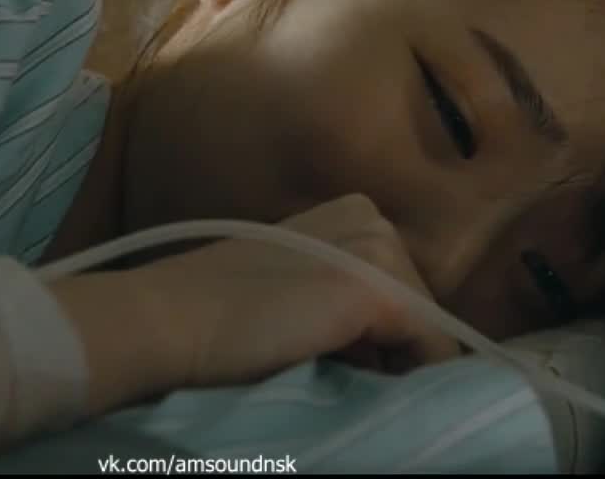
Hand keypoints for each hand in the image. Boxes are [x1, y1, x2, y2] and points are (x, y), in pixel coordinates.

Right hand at [135, 194, 462, 390]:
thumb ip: (341, 298)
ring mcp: (377, 249)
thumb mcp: (296, 285)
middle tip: (338, 372)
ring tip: (339, 376)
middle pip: (420, 305)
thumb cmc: (220, 315)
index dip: (385, 336)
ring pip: (427, 331)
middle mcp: (372, 218)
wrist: (172, 320)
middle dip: (392, 348)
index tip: (350, 365)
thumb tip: (390, 353)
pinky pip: (433, 353)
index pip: (401, 285)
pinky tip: (367, 393)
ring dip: (396, 364)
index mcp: (353, 212)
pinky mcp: (378, 288)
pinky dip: (412, 382)